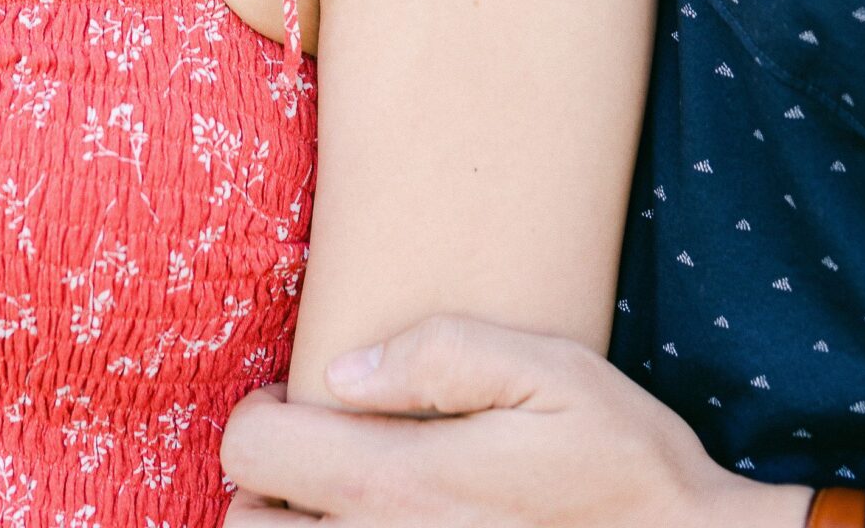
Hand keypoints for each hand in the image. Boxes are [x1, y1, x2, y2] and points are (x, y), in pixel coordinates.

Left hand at [221, 315, 810, 525]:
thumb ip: (440, 354)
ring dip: (296, 527)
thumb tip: (343, 370)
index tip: (301, 396)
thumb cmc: (619, 463)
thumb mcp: (549, 371)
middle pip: (245, 524)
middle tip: (318, 450)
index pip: (253, 448)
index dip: (260, 411)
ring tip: (342, 496)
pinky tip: (384, 526)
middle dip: (264, 480)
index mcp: (399, 483)